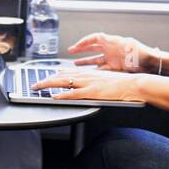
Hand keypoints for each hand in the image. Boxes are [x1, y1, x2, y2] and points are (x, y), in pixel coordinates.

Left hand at [30, 70, 145, 101]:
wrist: (133, 84)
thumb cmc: (121, 84)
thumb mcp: (103, 80)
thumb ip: (92, 82)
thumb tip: (81, 85)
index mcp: (88, 73)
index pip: (66, 72)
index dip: (52, 75)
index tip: (43, 78)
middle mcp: (86, 76)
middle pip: (61, 76)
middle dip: (45, 80)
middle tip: (34, 84)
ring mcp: (89, 84)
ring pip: (64, 82)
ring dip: (49, 85)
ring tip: (38, 87)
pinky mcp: (93, 92)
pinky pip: (75, 94)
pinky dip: (63, 95)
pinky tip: (55, 96)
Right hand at [66, 32, 159, 73]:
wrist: (152, 65)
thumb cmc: (144, 53)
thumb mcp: (131, 46)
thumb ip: (119, 44)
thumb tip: (105, 39)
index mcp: (113, 41)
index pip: (95, 38)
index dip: (84, 41)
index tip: (76, 46)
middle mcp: (111, 49)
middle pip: (92, 47)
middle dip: (81, 49)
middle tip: (71, 51)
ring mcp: (112, 59)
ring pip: (95, 60)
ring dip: (85, 61)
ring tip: (75, 64)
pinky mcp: (115, 68)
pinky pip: (101, 69)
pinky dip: (94, 71)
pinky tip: (88, 74)